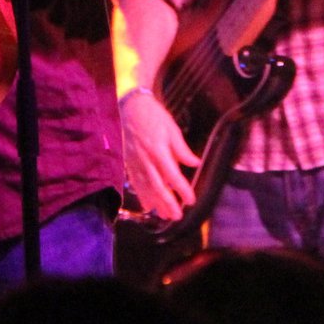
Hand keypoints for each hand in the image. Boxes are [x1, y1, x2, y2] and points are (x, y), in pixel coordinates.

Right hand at [120, 88, 199, 221]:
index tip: (191, 200)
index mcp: (158, 150)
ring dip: (155, 203)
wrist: (129, 107)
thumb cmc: (153, 116)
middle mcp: (146, 160)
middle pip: (157, 186)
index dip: (182, 190)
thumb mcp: (172, 128)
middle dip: (168, 203)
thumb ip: (182, 149)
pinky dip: (141, 196)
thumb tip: (195, 163)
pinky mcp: (128, 163)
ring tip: (165, 216)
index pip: (172, 175)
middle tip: (177, 216)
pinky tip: (147, 206)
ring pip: (145, 188)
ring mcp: (135, 162)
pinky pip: (135, 183)